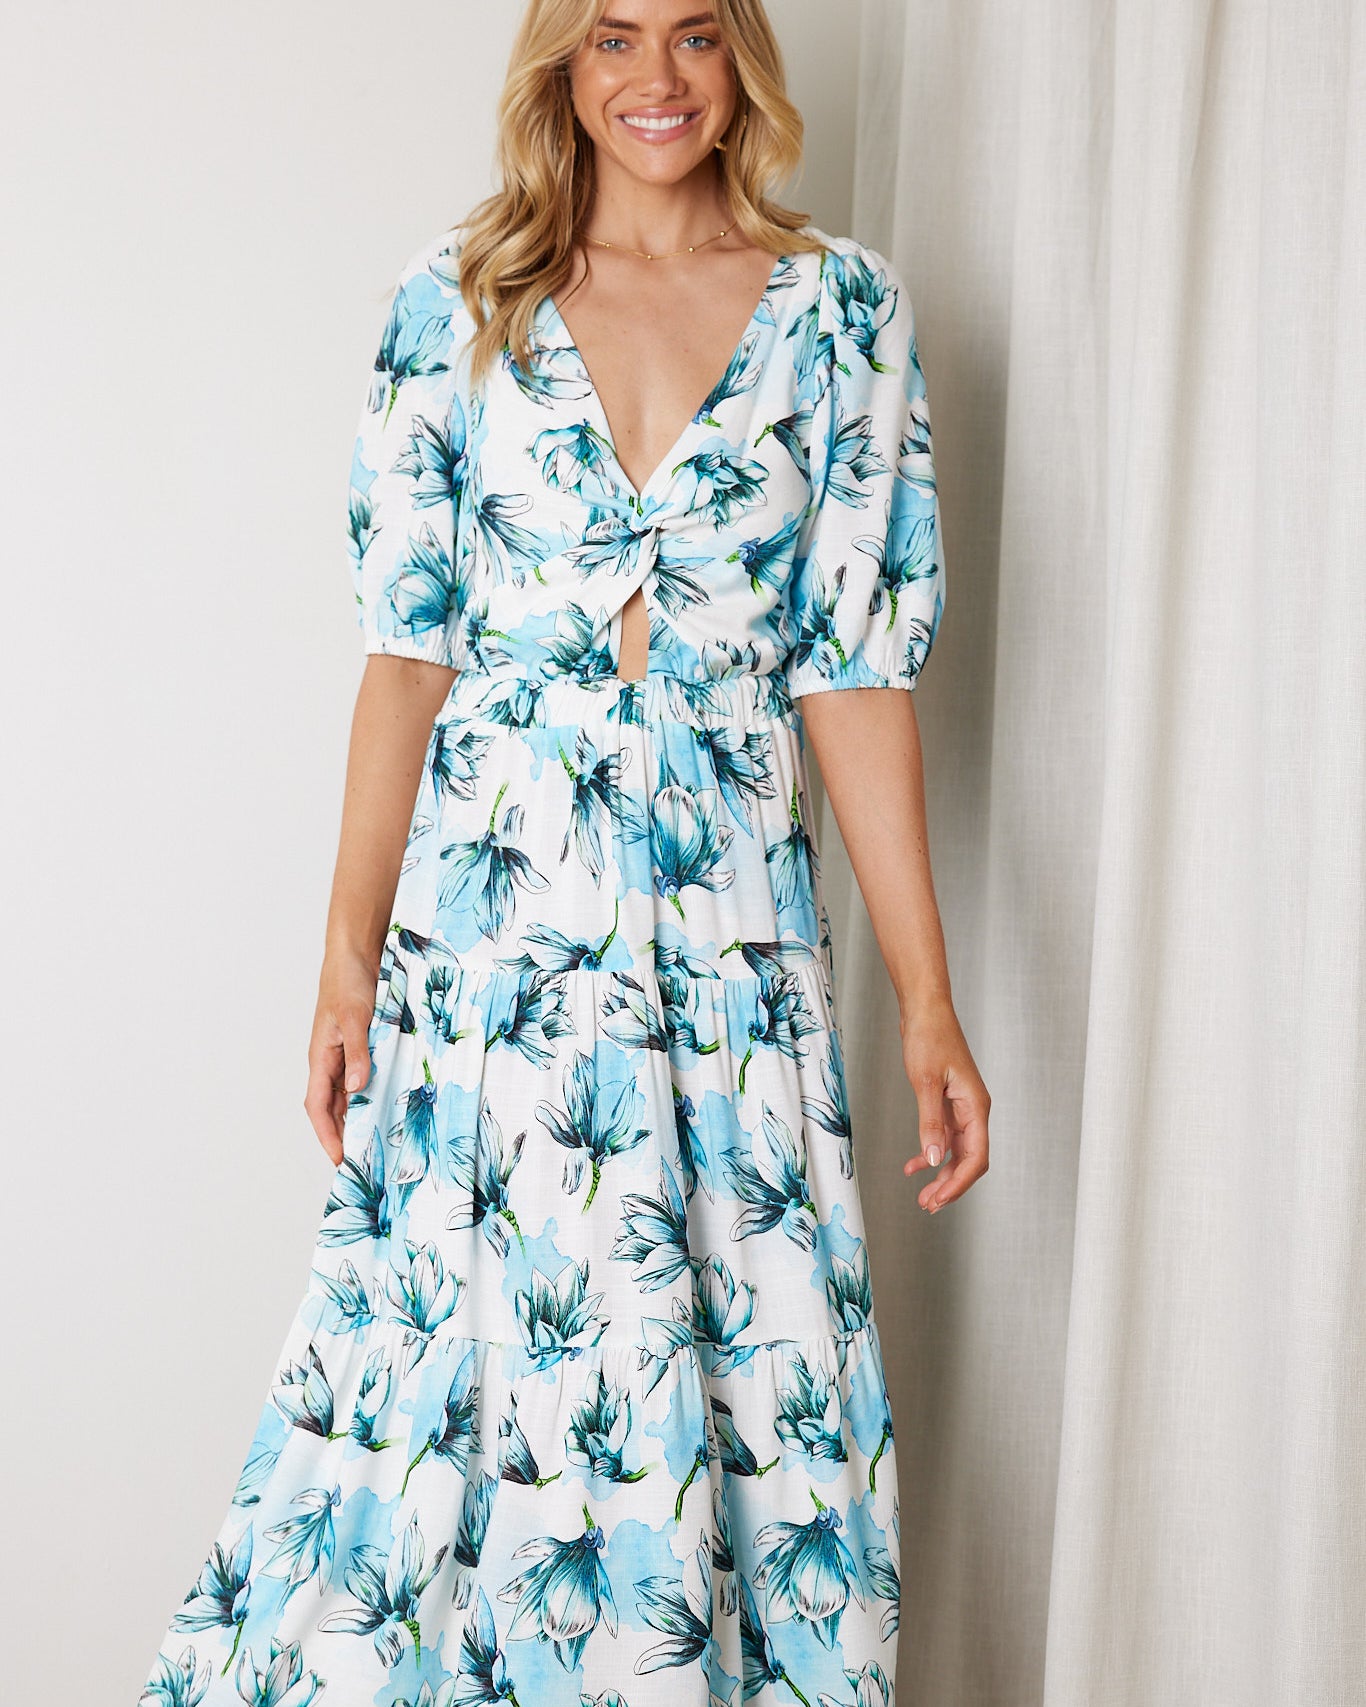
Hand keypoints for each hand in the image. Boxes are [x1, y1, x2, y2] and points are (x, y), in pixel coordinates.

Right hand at [304, 948, 380, 1165]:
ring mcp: (348, 1052)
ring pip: (352, 1093)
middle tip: (364, 1161)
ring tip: (380, 1141)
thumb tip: (357, 1088)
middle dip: (345, 1134)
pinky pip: (367, 1075)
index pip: (318, 1106)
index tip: (340, 1159)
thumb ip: (357, 1052)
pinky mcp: (365, 1043)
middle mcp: (332, 1060)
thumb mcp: (354, 1018)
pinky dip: (376, 1091)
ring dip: (362, 1115)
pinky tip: (392, 1102)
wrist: (357, 952)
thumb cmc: (347, 981)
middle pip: (334, 1107)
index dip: (327, 1134)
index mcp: (321, 1057)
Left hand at [899, 997, 990, 1212]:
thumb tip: (935, 1158)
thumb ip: (931, 1122)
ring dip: (941, 1174)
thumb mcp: (926, 1082)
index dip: (959, 1183)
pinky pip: (944, 1136)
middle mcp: (973, 1110)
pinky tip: (913, 1165)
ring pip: (957, 1151)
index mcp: (976, 1106)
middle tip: (928, 1204)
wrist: (925, 1010)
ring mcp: (962, 1107)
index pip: (976, 1157)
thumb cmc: (929, 1038)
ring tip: (923, 1195)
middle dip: (950, 1185)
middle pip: (969, 1159)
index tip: (939, 1199)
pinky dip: (931, 1152)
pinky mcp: (948, 1102)